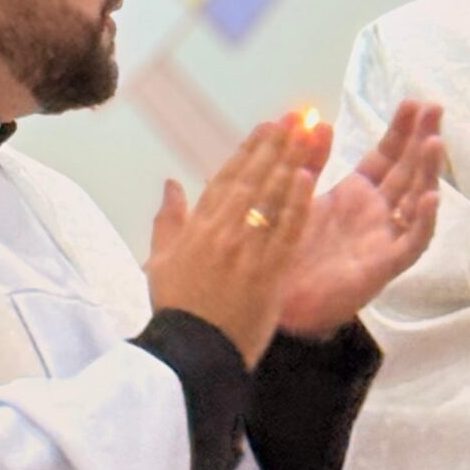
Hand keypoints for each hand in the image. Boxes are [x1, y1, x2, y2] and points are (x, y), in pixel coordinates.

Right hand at [146, 115, 319, 366]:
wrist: (192, 352)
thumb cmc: (177, 310)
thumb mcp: (160, 263)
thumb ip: (167, 221)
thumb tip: (171, 184)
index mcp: (197, 228)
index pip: (226, 179)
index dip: (249, 150)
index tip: (268, 127)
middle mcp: (222, 232)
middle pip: (253, 180)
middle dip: (276, 146)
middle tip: (297, 117)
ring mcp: (246, 252)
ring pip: (271, 199)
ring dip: (290, 163)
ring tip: (309, 134)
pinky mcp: (268, 273)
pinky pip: (286, 233)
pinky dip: (297, 204)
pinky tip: (309, 178)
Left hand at [276, 100, 444, 337]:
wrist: (276, 300)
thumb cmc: (287, 251)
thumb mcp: (297, 196)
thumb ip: (310, 161)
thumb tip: (320, 122)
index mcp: (357, 195)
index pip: (387, 156)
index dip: (401, 130)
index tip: (413, 102)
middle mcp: (377, 213)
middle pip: (408, 171)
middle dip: (422, 139)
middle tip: (436, 108)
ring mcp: (385, 238)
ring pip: (417, 200)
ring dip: (427, 172)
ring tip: (435, 143)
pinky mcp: (385, 265)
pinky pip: (412, 242)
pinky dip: (423, 221)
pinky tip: (431, 198)